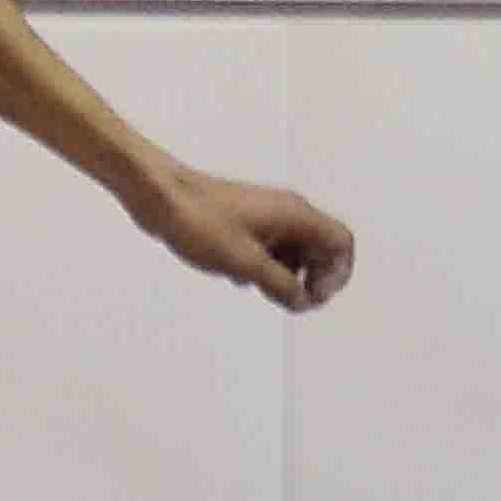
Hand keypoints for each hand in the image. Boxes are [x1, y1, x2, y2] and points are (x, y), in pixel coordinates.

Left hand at [138, 168, 355, 311]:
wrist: (160, 197)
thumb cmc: (200, 221)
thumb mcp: (245, 263)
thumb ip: (280, 284)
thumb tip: (301, 302)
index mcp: (295, 214)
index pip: (340, 243)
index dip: (336, 275)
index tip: (313, 297)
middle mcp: (286, 211)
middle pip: (320, 249)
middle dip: (312, 279)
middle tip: (291, 302)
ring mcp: (266, 215)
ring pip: (293, 250)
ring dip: (286, 275)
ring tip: (262, 290)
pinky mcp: (245, 222)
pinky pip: (269, 247)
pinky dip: (264, 266)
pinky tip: (241, 277)